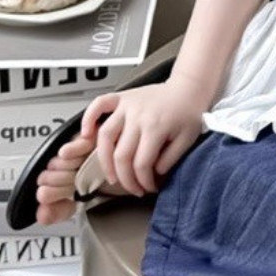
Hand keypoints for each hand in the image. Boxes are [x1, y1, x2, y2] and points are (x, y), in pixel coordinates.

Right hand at [80, 81, 206, 195]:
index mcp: (156, 127)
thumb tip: (153, 173)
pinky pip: (99, 104)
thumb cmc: (189, 111)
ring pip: (105, 136)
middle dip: (125, 179)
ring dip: (104, 160)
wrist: (190, 86)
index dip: (143, 181)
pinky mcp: (122, 97)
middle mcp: (138, 116)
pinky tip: (85, 134)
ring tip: (112, 175)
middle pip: (121, 155)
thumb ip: (171, 159)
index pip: (141, 164)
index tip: (148, 188)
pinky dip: (88, 118)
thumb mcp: (188, 139)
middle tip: (132, 188)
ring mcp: (128, 105)